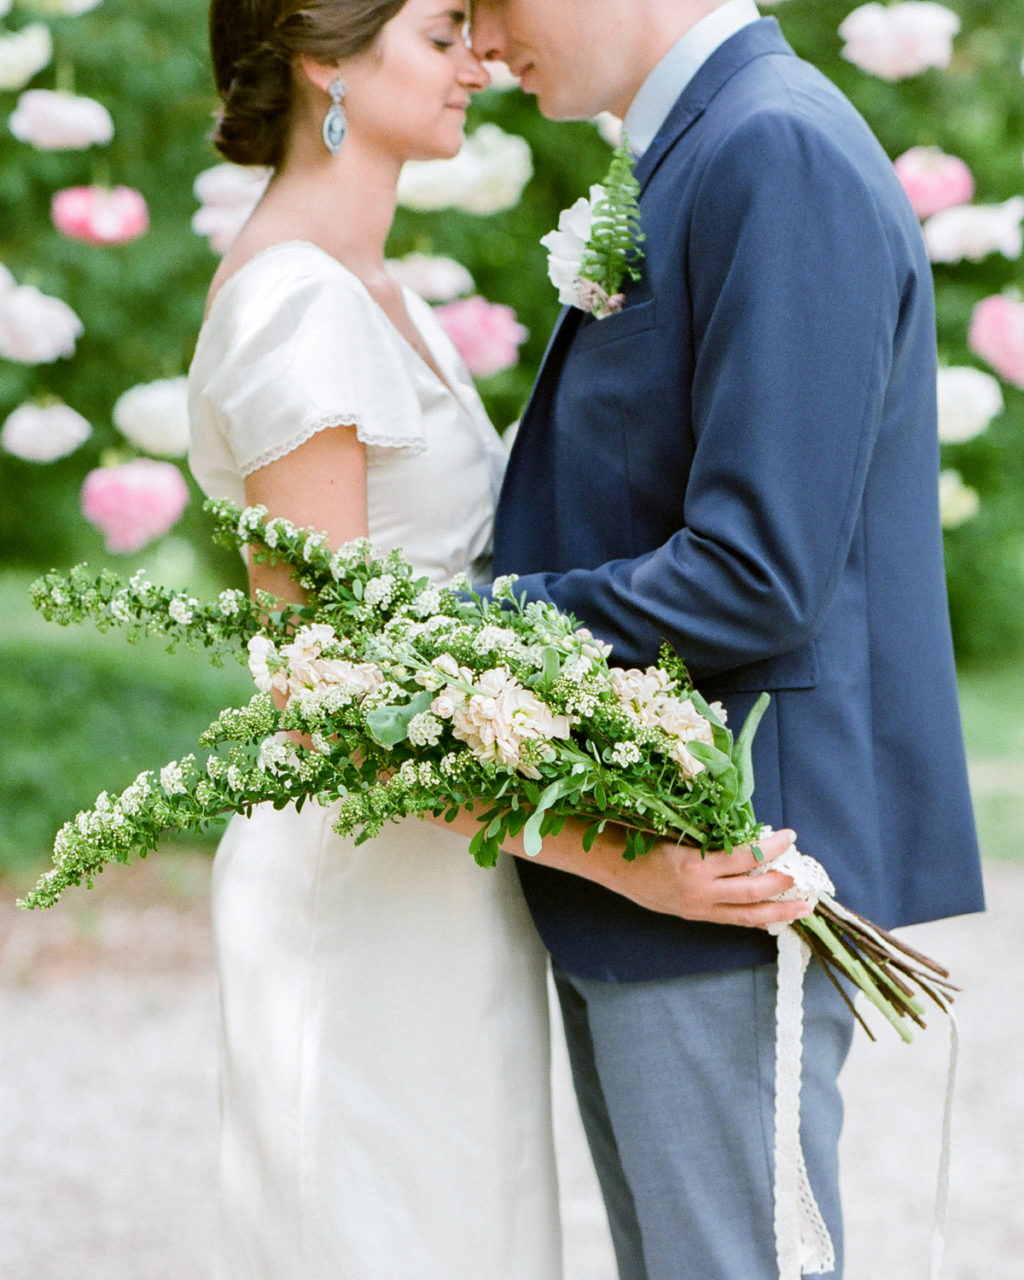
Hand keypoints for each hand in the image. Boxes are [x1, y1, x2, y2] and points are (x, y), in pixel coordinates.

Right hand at [605, 827, 812, 928]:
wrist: (616, 866)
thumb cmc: (645, 840)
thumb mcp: (679, 831)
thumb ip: (712, 836)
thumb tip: (750, 833)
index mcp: (696, 864)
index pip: (745, 856)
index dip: (771, 848)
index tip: (790, 836)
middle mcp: (701, 891)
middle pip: (753, 891)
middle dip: (782, 882)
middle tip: (802, 873)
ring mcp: (699, 907)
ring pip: (748, 915)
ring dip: (778, 911)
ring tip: (802, 907)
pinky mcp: (697, 916)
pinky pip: (733, 920)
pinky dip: (756, 917)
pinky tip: (773, 915)